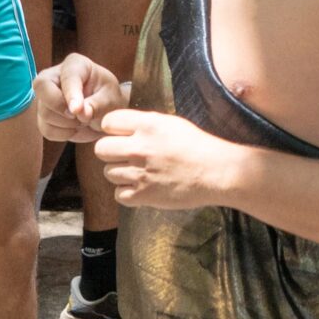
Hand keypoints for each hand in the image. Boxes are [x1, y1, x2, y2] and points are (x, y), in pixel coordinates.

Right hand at [33, 51, 130, 143]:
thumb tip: (81, 113)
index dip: (70, 94)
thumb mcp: (110, 99)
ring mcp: (44, 96)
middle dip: (60, 108)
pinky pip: (46, 129)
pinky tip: (76, 127)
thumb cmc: (108, 98)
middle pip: (42, 88)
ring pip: (44, 113)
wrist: (105, 113)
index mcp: (75, 65)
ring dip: (67, 124)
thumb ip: (97, 104)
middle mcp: (54, 76)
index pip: (67, 76)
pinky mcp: (41, 115)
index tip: (77, 110)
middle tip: (82, 117)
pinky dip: (64, 134)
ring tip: (85, 120)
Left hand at [92, 107, 242, 208]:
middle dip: (111, 152)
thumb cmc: (199, 147)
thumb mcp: (172, 124)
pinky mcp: (143, 195)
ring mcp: (139, 173)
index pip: (108, 122)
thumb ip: (145, 124)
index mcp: (148, 125)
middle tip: (127, 156)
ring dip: (120, 173)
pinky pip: (118, 194)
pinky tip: (142, 187)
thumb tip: (121, 130)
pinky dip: (128, 193)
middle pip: (101, 149)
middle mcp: (139, 148)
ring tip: (140, 173)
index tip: (121, 136)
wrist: (218, 173)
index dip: (113, 129)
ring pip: (108, 173)